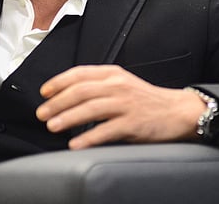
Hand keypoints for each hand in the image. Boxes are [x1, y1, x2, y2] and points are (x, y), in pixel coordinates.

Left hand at [36, 65, 206, 149]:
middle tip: (42, 113)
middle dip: (57, 102)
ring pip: (90, 108)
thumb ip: (99, 84)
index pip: (80, 73)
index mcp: (113, 74)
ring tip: (52, 126)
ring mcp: (126, 104)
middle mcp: (118, 86)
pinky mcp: (133, 123)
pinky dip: (88, 138)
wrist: (177, 111)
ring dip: (68, 118)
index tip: (44, 92)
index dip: (58, 82)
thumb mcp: (122, 83)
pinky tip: (75, 144)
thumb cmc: (146, 99)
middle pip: (81, 91)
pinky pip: (106, 131)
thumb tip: (68, 93)